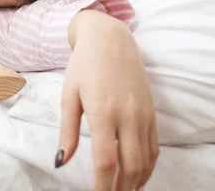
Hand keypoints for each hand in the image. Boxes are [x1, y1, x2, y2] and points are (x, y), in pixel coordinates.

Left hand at [57, 11, 158, 190]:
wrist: (110, 39)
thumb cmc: (83, 66)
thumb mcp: (68, 95)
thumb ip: (67, 131)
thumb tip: (60, 161)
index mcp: (103, 111)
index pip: (106, 160)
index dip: (101, 185)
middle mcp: (128, 115)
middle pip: (131, 166)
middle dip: (120, 188)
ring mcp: (143, 114)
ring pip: (146, 160)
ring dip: (135, 182)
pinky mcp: (152, 113)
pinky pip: (154, 148)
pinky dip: (147, 167)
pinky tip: (136, 177)